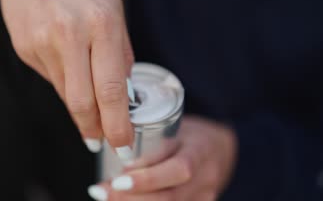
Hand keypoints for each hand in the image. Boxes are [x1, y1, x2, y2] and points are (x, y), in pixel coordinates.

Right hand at [0, 0, 134, 154]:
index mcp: (101, 23)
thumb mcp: (113, 7)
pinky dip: (63, 80)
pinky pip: (50, 78)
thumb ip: (120, 51)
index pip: (112, 88)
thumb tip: (126, 92)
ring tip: (87, 92)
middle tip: (102, 140)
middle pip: (82, 102)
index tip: (122, 142)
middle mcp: (69, 34)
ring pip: (65, 93)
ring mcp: (42, 42)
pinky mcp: (24, 47)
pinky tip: (65, 61)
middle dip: (95, 128)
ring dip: (80, 104)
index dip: (117, 123)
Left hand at [88, 116, 236, 200]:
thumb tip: (112, 153)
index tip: (118, 180)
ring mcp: (204, 196)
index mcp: (199, 151)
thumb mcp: (174, 129)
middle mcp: (205, 178)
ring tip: (105, 196)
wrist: (219, 151)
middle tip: (103, 191)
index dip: (147, 179)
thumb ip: (152, 143)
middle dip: (133, 197)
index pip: (177, 169)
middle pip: (170, 196)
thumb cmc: (189, 136)